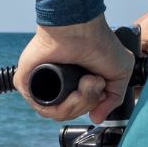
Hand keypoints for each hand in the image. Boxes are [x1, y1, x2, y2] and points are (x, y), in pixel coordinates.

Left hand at [14, 15, 134, 123]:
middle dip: (87, 102)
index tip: (101, 87)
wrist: (81, 28)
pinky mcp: (27, 83)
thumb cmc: (101, 43)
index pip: (77, 109)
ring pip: (58, 113)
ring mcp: (40, 84)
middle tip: (94, 80)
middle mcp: (55, 85)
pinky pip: (42, 108)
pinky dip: (61, 104)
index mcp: (72, 84)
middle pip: (69, 113)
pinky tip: (73, 87)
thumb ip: (113, 99)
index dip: (91, 104)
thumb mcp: (119, 74)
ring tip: (86, 80)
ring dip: (79, 103)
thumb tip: (97, 118)